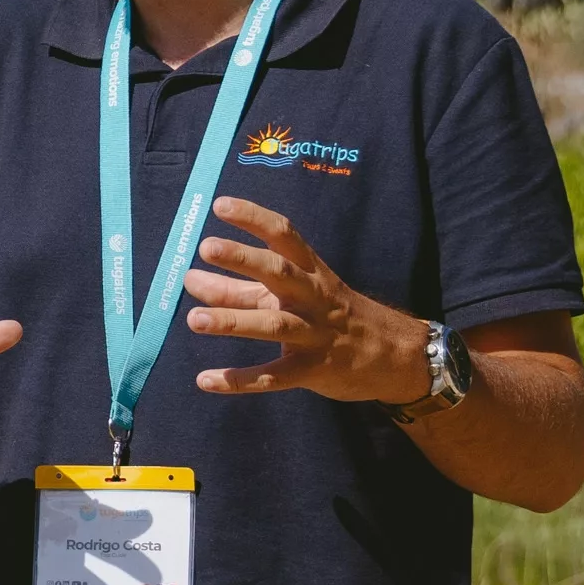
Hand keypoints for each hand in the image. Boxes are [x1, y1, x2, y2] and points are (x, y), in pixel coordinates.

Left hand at [183, 199, 422, 400]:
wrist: (393, 356)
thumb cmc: (330, 314)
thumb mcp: (292, 294)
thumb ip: (240, 288)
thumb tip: (191, 279)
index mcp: (310, 270)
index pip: (283, 235)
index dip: (253, 217)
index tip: (220, 205)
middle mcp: (313, 297)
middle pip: (279, 273)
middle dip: (243, 258)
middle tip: (206, 247)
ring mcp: (315, 334)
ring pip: (274, 325)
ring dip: (233, 322)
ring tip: (194, 319)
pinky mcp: (313, 370)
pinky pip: (274, 377)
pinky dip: (241, 380)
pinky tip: (206, 380)